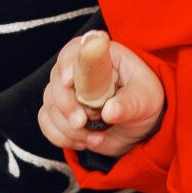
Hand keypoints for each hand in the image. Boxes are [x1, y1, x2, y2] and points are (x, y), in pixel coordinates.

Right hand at [36, 30, 164, 157]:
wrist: (140, 125)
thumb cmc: (145, 101)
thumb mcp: (145, 100)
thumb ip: (129, 104)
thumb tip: (110, 111)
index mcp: (101, 56)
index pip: (75, 50)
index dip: (67, 64)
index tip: (68, 82)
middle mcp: (79, 70)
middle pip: (56, 81)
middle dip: (66, 106)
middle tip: (81, 122)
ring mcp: (67, 91)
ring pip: (50, 105)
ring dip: (67, 128)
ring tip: (96, 138)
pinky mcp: (61, 111)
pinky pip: (46, 121)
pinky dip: (60, 136)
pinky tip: (83, 142)